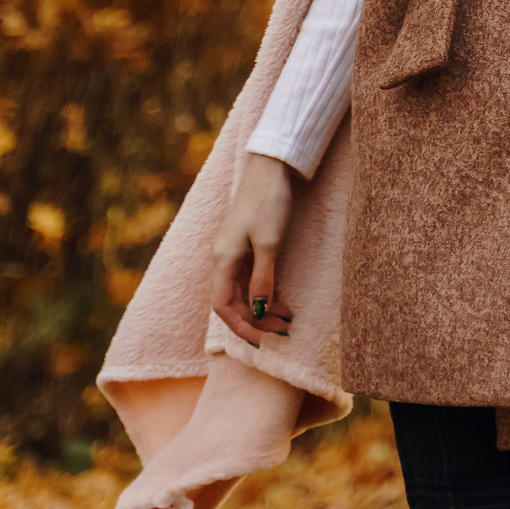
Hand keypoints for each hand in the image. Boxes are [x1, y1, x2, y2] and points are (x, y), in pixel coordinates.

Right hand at [210, 153, 298, 347]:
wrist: (271, 166)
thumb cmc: (268, 201)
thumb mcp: (269, 242)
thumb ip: (263, 278)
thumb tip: (259, 312)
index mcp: (222, 260)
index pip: (222, 306)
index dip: (240, 327)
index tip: (261, 341)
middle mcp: (223, 259)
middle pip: (233, 302)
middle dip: (256, 320)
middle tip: (284, 330)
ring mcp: (234, 252)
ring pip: (243, 291)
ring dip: (262, 308)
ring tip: (287, 319)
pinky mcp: (246, 245)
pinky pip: (250, 278)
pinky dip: (264, 292)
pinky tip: (281, 300)